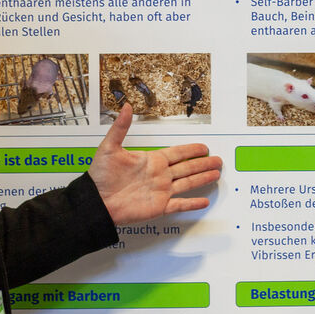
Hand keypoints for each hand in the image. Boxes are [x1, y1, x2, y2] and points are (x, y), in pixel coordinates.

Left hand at [87, 104, 222, 224]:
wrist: (96, 202)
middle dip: (203, 163)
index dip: (191, 150)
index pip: (177, 153)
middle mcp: (159, 175)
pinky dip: (192, 203)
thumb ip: (120, 127)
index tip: (203, 147)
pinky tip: (203, 202)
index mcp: (151, 160)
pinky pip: (180, 205)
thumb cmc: (100, 176)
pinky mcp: (159, 206)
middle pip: (188, 167)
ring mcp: (161, 191)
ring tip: (216, 174)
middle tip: (218, 160)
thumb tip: (126, 106)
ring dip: (202, 179)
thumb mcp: (109, 147)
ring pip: (188, 183)